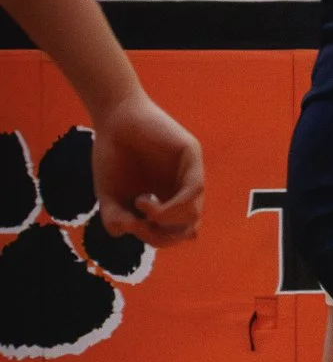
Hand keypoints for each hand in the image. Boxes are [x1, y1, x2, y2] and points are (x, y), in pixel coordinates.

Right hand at [92, 90, 204, 245]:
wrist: (112, 120)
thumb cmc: (111, 157)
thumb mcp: (109, 197)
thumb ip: (116, 219)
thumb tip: (130, 233)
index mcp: (169, 200)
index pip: (176, 232)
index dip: (159, 241)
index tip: (133, 228)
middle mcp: (183, 189)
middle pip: (187, 228)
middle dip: (162, 236)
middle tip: (137, 224)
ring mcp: (189, 172)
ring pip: (193, 214)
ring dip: (165, 220)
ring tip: (141, 205)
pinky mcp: (191, 155)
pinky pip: (194, 190)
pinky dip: (173, 206)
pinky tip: (149, 203)